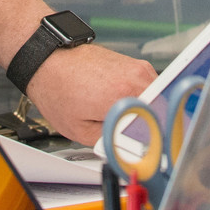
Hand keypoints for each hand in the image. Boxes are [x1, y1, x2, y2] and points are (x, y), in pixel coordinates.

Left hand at [24, 43, 155, 144]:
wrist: (51, 60)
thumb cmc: (58, 89)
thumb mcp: (80, 130)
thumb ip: (110, 141)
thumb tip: (127, 150)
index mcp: (123, 96)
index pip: (154, 128)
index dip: (148, 143)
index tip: (139, 150)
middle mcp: (136, 78)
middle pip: (158, 113)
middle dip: (147, 128)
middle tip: (129, 136)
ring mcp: (139, 68)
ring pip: (157, 101)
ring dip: (144, 113)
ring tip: (121, 117)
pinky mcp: (137, 65)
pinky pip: (149, 89)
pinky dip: (139, 100)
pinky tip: (119, 103)